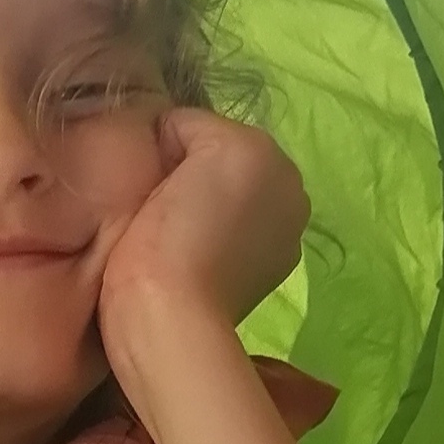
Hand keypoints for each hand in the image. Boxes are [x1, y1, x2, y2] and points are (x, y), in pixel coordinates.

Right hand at [98, 107, 308, 355]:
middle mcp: (292, 198)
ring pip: (218, 203)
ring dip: (194, 210)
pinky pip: (219, 240)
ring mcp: (279, 244)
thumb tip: (175, 141)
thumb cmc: (178, 229)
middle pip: (220, 166)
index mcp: (279, 163)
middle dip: (189, 175)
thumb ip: (193, 126)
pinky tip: (180, 258)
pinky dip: (201, 243)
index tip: (151, 174)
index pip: (209, 130)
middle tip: (154, 203)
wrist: (168, 316)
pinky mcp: (256, 283)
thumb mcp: (197, 144)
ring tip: (162, 232)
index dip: (174, 146)